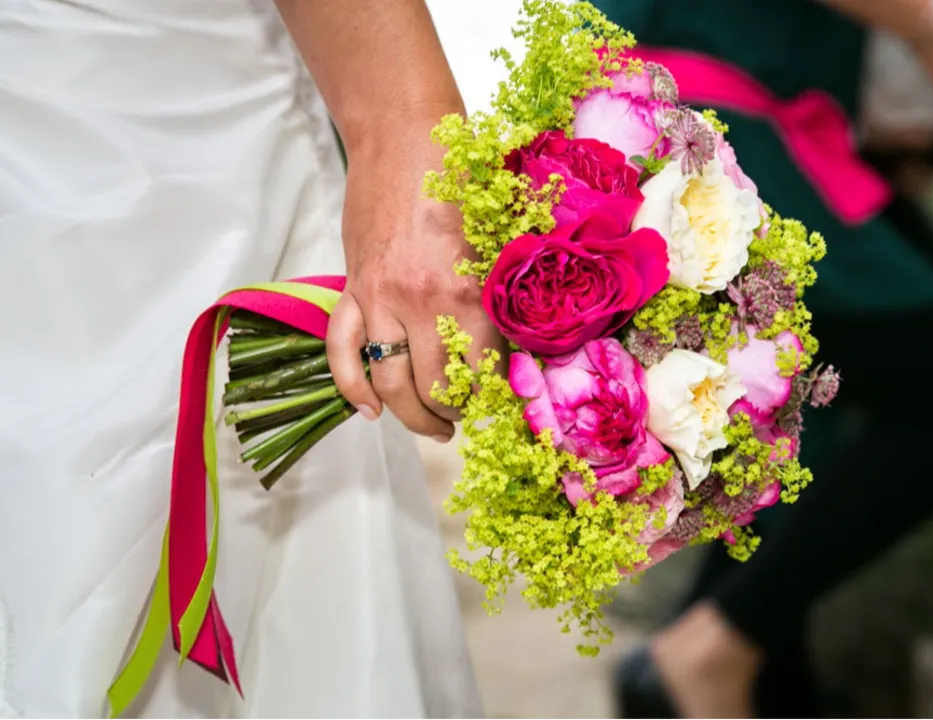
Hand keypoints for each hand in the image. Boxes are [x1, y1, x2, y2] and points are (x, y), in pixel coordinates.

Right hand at [326, 124, 502, 441]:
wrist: (403, 135)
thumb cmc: (459, 178)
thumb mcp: (495, 237)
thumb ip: (499, 295)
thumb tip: (508, 347)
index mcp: (470, 293)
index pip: (481, 374)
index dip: (490, 398)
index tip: (495, 403)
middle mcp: (424, 304)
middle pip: (436, 389)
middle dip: (453, 414)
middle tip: (464, 416)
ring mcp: (382, 299)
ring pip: (392, 382)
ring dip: (412, 415)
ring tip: (431, 425)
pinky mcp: (354, 289)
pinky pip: (344, 351)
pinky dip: (352, 387)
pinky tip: (369, 411)